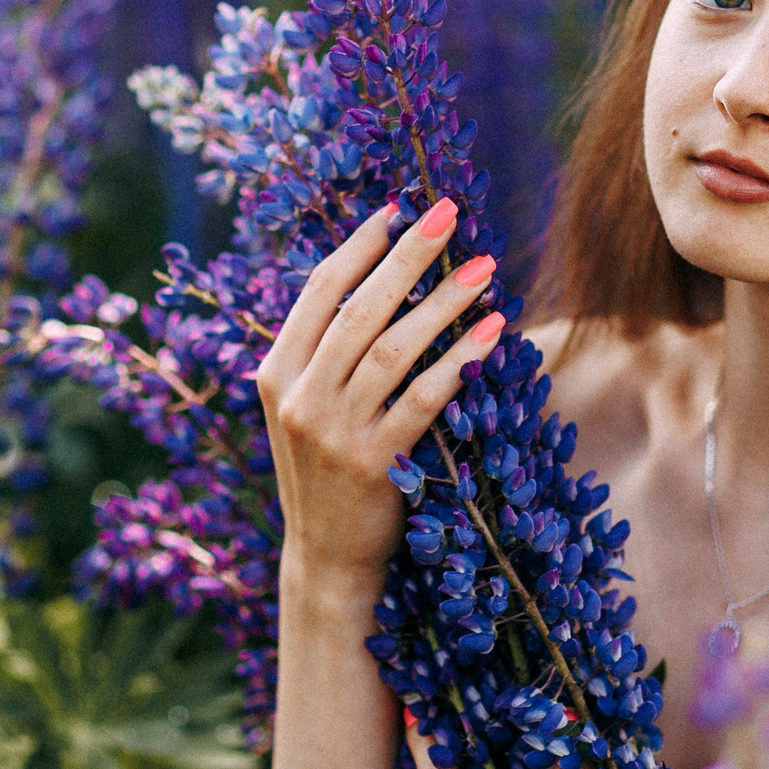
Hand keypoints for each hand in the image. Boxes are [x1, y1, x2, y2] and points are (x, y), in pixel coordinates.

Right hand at [255, 199, 504, 604]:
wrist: (325, 558)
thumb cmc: (327, 472)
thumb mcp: (305, 409)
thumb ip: (325, 354)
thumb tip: (377, 281)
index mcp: (277, 372)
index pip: (316, 291)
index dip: (358, 246)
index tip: (396, 210)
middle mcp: (300, 396)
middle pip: (359, 309)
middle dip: (407, 255)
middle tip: (448, 212)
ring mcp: (335, 431)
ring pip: (393, 348)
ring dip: (442, 302)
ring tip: (484, 268)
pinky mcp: (375, 463)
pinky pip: (424, 399)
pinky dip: (458, 360)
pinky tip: (491, 332)